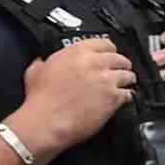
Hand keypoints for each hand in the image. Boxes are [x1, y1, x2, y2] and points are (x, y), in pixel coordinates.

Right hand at [7, 33, 138, 158]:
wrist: (46, 121)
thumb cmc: (40, 99)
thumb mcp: (36, 70)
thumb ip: (44, 61)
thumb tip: (43, 60)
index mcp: (77, 52)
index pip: (104, 43)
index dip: (109, 50)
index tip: (110, 54)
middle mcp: (95, 63)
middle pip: (119, 58)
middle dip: (121, 64)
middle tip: (120, 69)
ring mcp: (106, 80)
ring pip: (127, 75)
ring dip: (127, 79)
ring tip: (126, 83)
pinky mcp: (113, 99)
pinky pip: (128, 94)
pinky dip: (127, 96)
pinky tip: (124, 99)